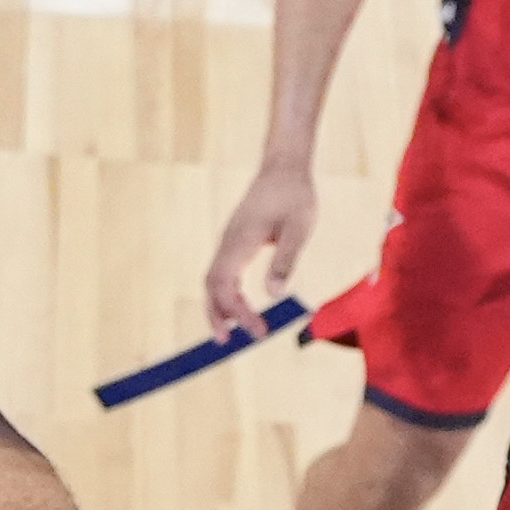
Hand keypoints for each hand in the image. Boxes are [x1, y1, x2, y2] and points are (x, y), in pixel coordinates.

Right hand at [201, 158, 315, 337]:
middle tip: (226, 342)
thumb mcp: (298, 229)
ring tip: (229, 330)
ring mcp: (229, 240)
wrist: (284, 167)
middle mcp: (228, 243)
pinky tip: (238, 304)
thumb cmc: (295, 195)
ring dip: (219, 306)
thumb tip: (274, 294)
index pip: (228, 286)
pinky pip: (223, 271)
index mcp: (240, 242)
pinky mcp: (235, 239)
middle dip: (217, 315)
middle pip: (211, 286)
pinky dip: (226, 292)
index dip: (239, 312)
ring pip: (214, 279)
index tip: (258, 331)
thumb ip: (286, 260)